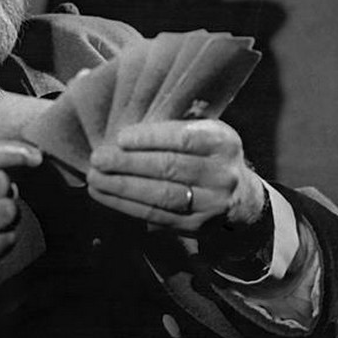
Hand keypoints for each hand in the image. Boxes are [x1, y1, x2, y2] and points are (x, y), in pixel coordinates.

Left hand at [87, 119, 264, 235]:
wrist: (242, 199)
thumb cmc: (207, 155)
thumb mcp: (204, 131)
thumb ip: (173, 121)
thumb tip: (122, 112)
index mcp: (223, 142)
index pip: (184, 138)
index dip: (150, 138)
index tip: (120, 137)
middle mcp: (222, 173)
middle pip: (170, 168)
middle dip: (129, 164)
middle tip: (98, 159)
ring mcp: (211, 203)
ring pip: (161, 195)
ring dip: (122, 187)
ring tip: (95, 178)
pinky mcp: (196, 226)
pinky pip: (156, 215)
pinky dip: (126, 205)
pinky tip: (105, 195)